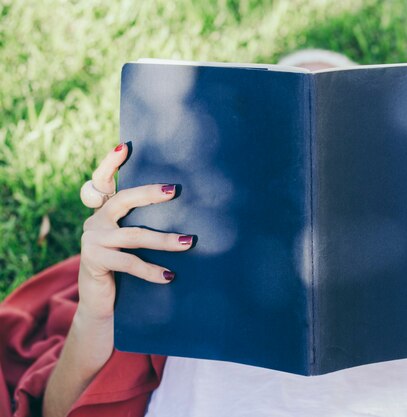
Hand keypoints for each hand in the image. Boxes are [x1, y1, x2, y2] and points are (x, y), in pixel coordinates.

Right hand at [77, 142, 192, 341]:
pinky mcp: (93, 261)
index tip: (124, 146)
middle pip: (123, 201)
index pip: (104, 182)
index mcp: (105, 212)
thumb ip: (144, 225)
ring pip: (134, 236)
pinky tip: (169, 276)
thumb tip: (186, 211)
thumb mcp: (134, 245)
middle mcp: (95, 221)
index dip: (111, 164)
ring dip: (164, 240)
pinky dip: (151, 270)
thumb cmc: (126, 270)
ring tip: (188, 242)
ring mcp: (92, 240)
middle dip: (149, 193)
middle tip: (175, 190)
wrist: (103, 305)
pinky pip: (129, 262)